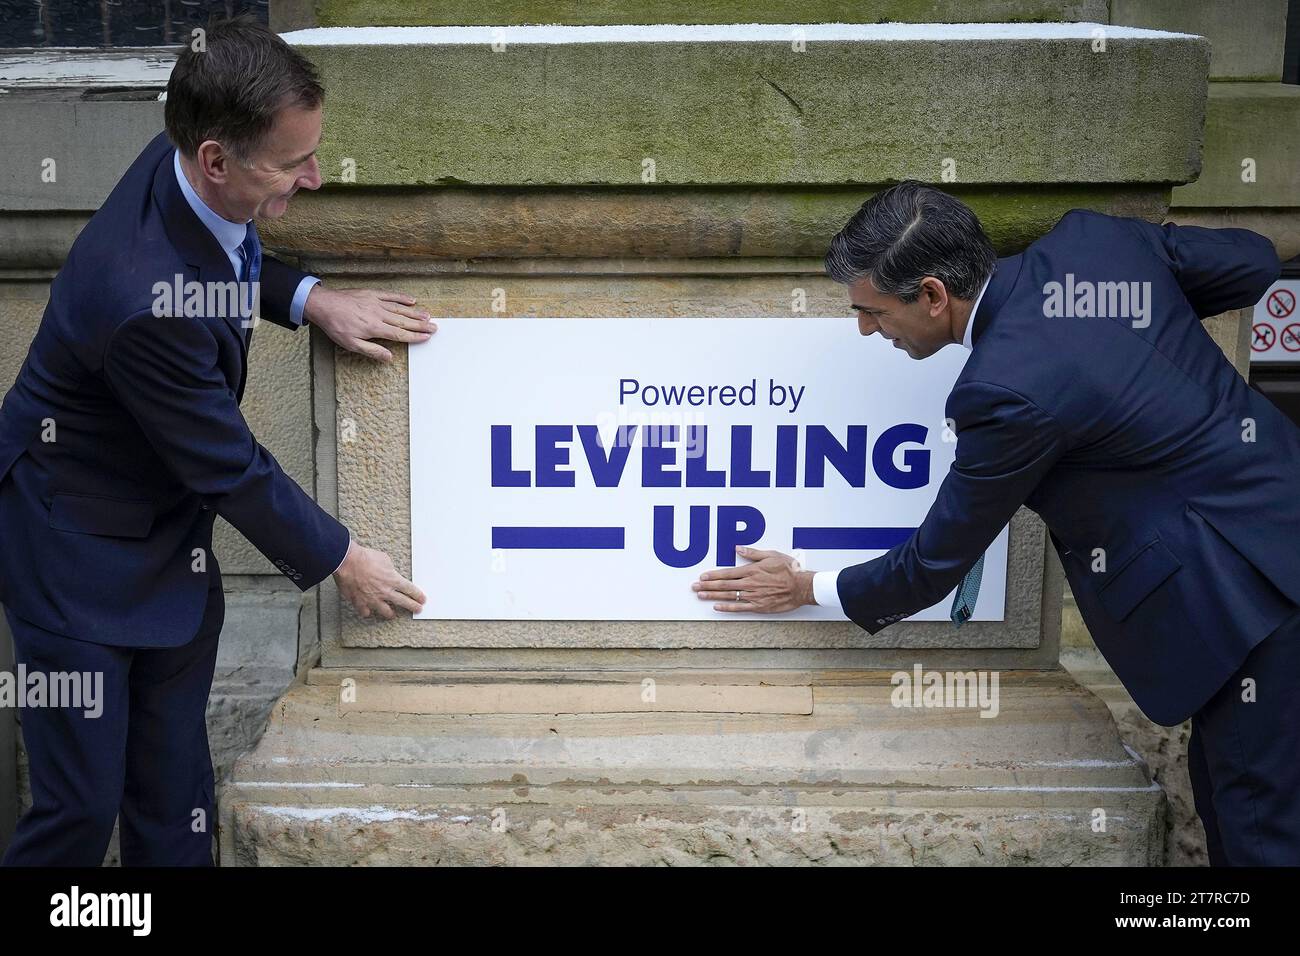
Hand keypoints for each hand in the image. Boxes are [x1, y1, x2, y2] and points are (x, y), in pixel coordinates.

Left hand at [303, 285, 436, 362]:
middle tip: (434, 327)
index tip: (426, 337)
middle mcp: (378, 314)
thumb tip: (389, 357)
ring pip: (400, 308)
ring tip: (428, 316)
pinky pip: (390, 295)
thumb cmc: (335, 326)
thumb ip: (372, 351)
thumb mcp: (350, 344)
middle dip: (421, 325)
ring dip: (415, 312)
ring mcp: (376, 302)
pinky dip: (401, 297)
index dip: (415, 336)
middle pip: (404, 321)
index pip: (400, 333)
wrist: (323, 305)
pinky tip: (411, 300)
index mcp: (375, 328)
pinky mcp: (371, 294)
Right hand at [333, 540, 426, 619]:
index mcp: (393, 580)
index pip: (410, 590)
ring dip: (391, 613)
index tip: (422, 600)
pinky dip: (368, 611)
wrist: (347, 561)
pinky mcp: (360, 602)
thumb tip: (390, 573)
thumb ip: (390, 569)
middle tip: (418, 609)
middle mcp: (385, 592)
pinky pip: (366, 612)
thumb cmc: (365, 557)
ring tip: (392, 614)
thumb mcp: (384, 559)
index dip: (418, 596)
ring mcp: (373, 599)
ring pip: (386, 612)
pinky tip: (369, 610)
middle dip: (413, 607)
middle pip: (404, 603)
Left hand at [692, 546, 815, 612]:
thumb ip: (753, 553)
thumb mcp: (771, 555)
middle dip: (707, 586)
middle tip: (694, 587)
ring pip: (728, 596)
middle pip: (724, 585)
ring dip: (712, 596)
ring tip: (700, 595)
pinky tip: (716, 607)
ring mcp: (753, 596)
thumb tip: (738, 548)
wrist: (801, 587)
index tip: (702, 576)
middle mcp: (750, 584)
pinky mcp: (759, 607)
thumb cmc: (788, 570)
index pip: (727, 573)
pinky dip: (727, 608)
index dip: (713, 575)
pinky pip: (739, 608)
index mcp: (752, 570)